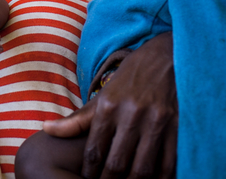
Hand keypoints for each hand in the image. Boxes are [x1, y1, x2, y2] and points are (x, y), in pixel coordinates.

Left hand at [43, 33, 177, 177]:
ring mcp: (157, 122)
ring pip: (142, 168)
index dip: (89, 172)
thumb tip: (46, 129)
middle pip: (116, 163)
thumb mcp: (103, 95)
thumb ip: (77, 119)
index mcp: (109, 106)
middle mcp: (131, 115)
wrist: (168, 57)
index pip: (94, 150)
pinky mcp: (178, 128)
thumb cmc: (131, 79)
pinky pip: (168, 165)